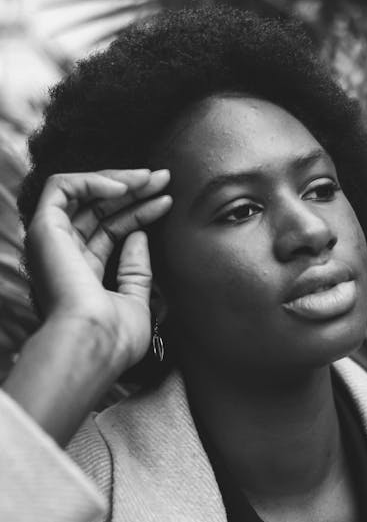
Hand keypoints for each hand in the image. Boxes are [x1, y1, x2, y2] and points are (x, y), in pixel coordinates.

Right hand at [25, 169, 171, 376]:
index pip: (110, 231)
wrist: (95, 343)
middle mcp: (64, 256)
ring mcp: (52, 242)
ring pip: (81, 192)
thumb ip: (136, 270)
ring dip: (118, 180)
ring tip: (151, 178)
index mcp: (82, 274)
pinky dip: (92, 180)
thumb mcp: (136, 302)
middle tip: (165, 178)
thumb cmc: (115, 337)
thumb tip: (139, 236)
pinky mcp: (44, 228)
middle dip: (134, 190)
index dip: (140, 212)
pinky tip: (125, 187)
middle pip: (98, 209)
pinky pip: (61, 187)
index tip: (168, 201)